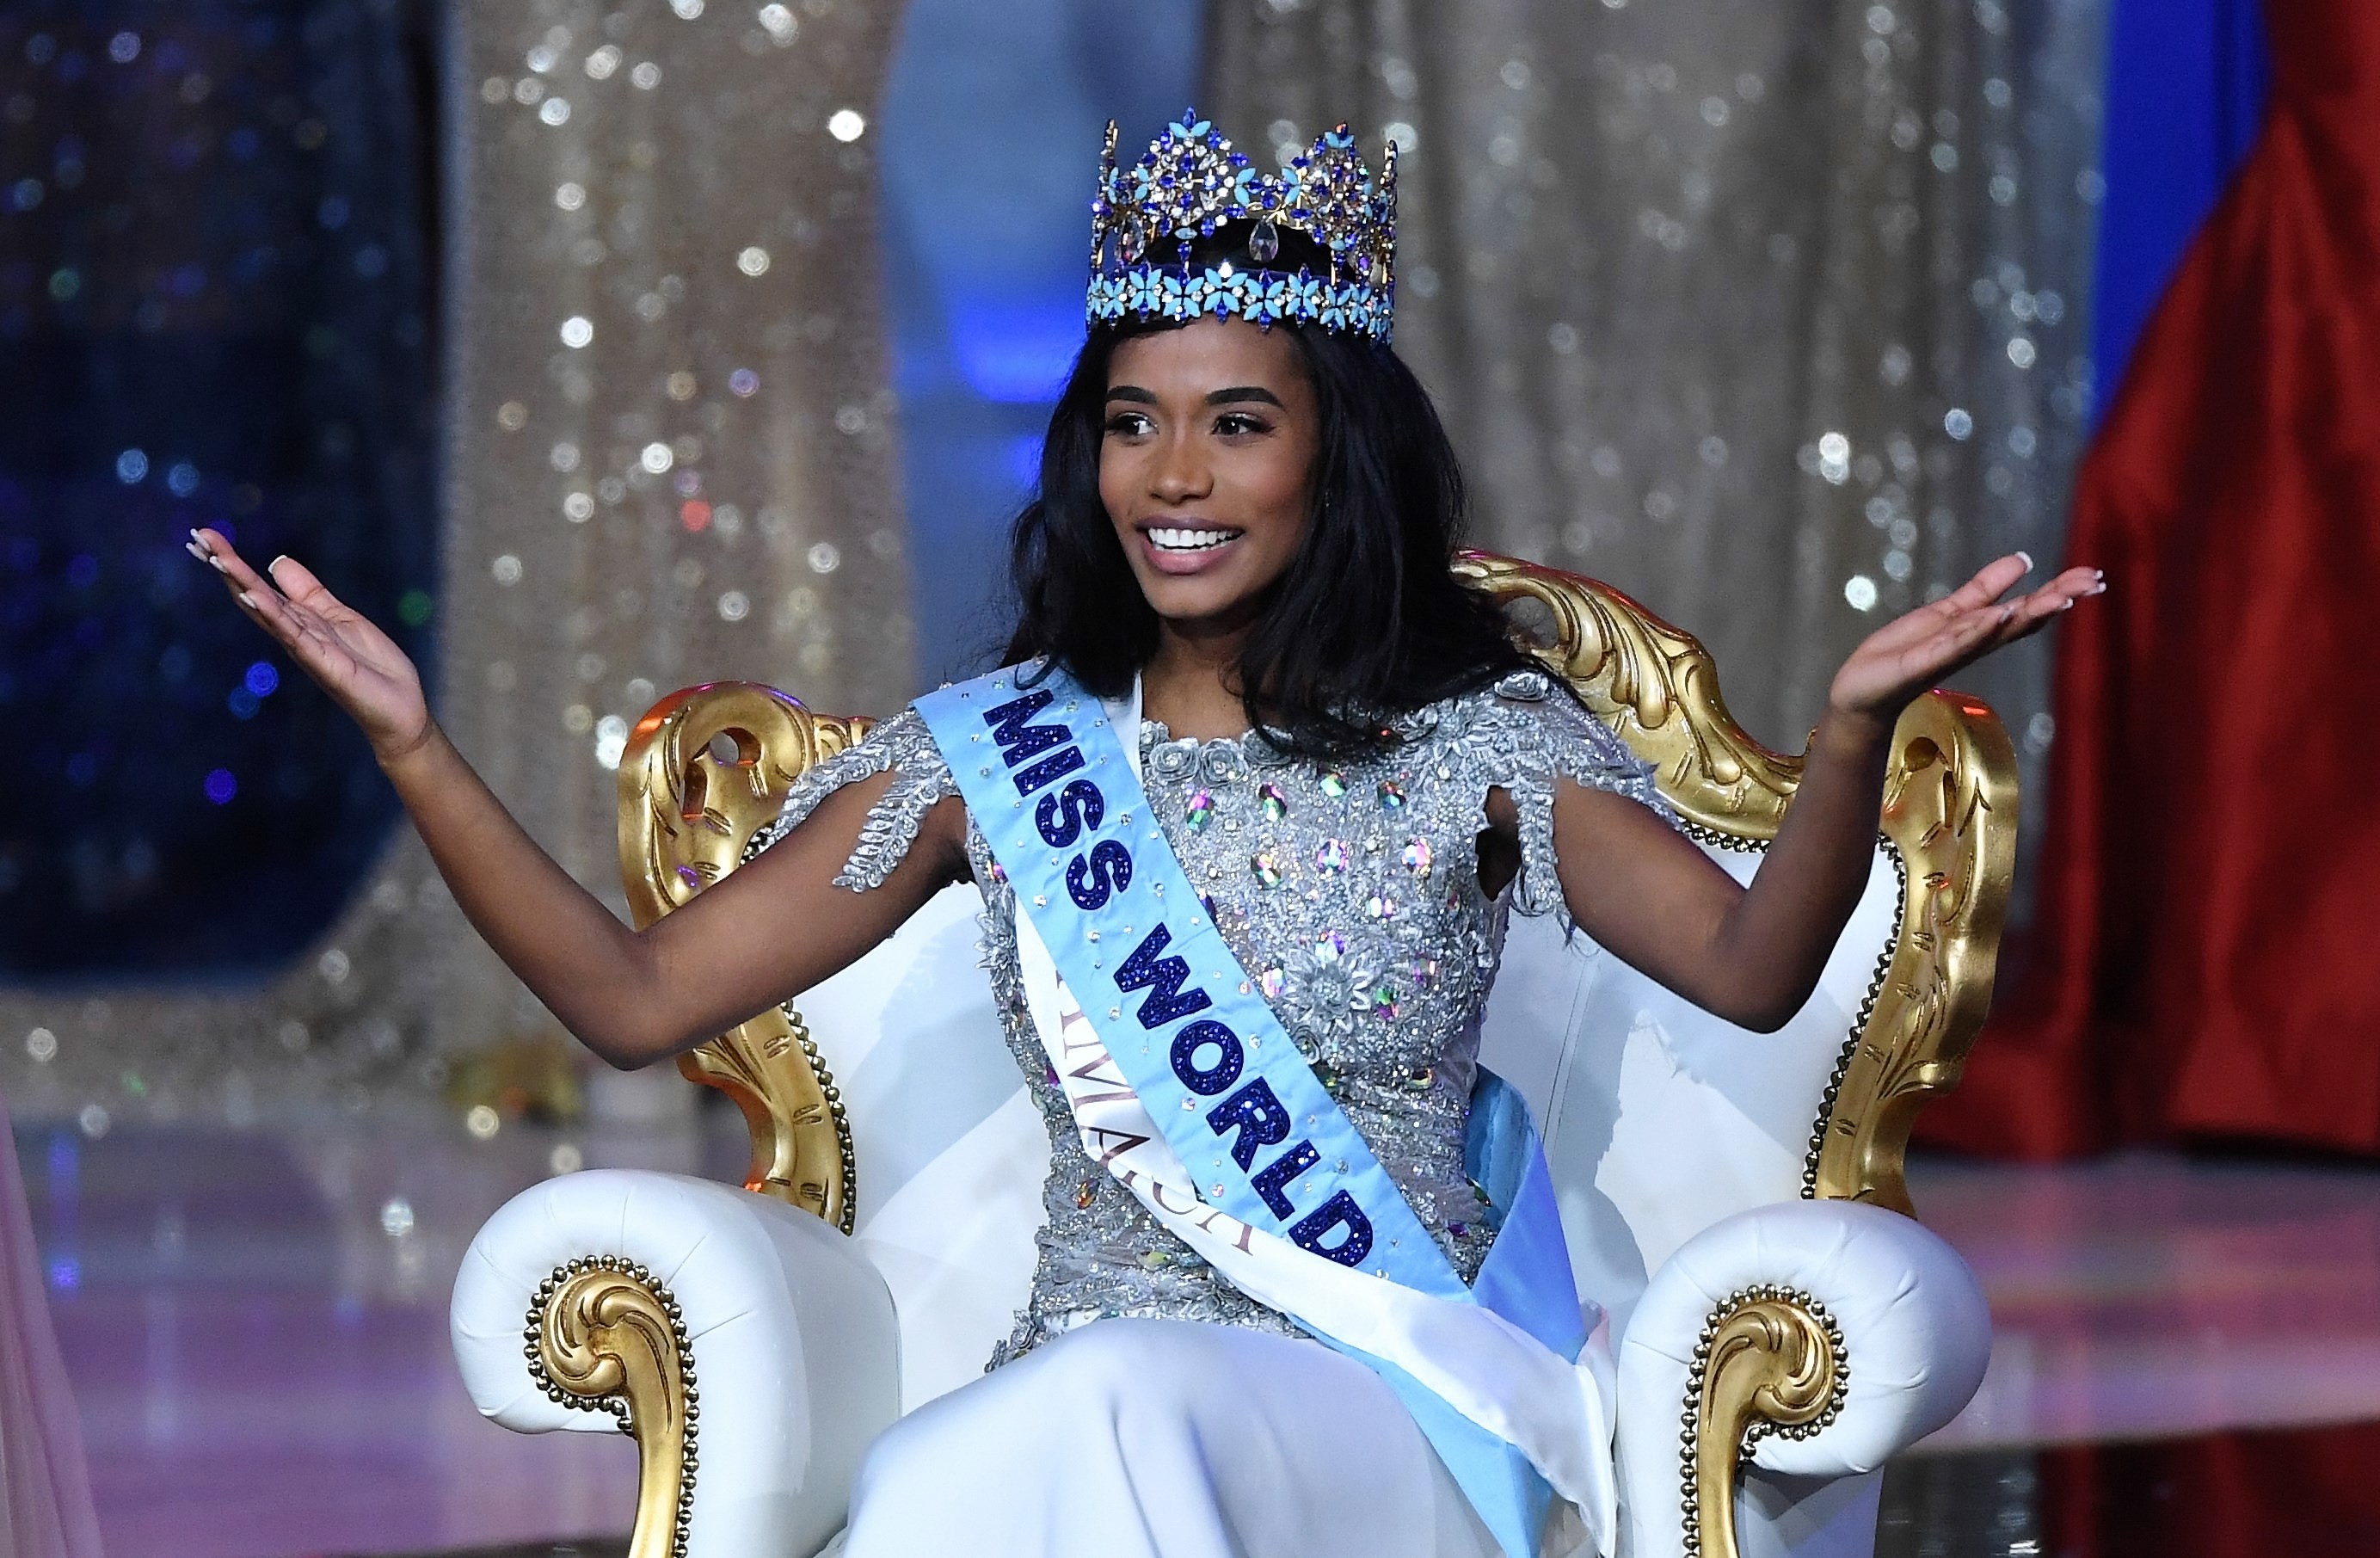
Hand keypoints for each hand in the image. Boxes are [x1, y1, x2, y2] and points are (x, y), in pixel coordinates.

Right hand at [187, 527, 433, 763]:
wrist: (400, 707)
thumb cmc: (370, 667)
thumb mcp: (338, 616)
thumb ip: (308, 592)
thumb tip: (276, 562)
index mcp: (298, 621)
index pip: (258, 586)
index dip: (232, 562)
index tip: (205, 536)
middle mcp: (295, 634)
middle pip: (254, 595)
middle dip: (228, 567)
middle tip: (199, 538)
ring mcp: (307, 649)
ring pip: (269, 612)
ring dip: (243, 585)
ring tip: (218, 559)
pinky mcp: (324, 664)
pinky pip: (295, 636)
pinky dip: (275, 616)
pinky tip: (254, 596)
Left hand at [1826, 552, 2102, 730]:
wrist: (1863, 688)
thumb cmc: (1905, 652)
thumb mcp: (1949, 612)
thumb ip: (1984, 588)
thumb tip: (2024, 559)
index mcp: (1981, 630)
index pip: (2027, 609)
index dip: (2060, 592)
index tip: (2094, 577)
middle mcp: (1973, 644)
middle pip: (2022, 620)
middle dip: (2056, 601)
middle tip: (2092, 583)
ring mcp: (1950, 654)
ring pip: (1995, 632)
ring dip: (2027, 615)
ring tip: (2059, 597)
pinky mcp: (1924, 663)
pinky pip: (1955, 645)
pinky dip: (1977, 631)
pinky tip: (1999, 615)